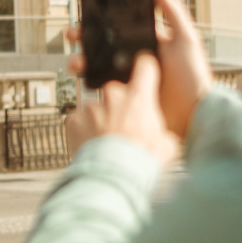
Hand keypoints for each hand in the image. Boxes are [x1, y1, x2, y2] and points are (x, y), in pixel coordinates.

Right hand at [65, 0, 211, 145]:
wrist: (193, 115)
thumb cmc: (194, 76)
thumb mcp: (186, 38)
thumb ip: (172, 10)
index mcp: (147, 42)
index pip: (119, 27)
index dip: (101, 20)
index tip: (86, 15)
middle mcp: (135, 58)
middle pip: (103, 45)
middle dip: (84, 39)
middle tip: (73, 36)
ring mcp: (128, 79)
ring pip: (98, 66)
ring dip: (82, 62)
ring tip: (76, 63)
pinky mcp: (125, 98)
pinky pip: (103, 88)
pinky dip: (90, 84)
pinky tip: (85, 81)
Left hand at [65, 53, 179, 164]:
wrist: (112, 175)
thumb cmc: (140, 161)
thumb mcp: (167, 146)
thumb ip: (164, 133)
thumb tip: (165, 139)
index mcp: (138, 97)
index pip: (144, 66)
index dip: (145, 68)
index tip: (144, 70)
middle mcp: (113, 96)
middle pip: (117, 91)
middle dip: (120, 106)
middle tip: (124, 129)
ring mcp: (91, 107)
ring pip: (96, 109)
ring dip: (101, 121)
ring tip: (107, 143)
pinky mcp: (74, 120)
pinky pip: (78, 121)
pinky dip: (83, 131)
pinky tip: (92, 146)